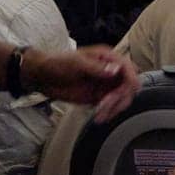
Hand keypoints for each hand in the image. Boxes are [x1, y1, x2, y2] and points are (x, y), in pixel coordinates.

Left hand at [23, 45, 140, 121]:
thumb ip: (97, 68)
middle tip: (104, 105)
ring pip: (122, 98)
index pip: (128, 68)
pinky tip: (99, 117)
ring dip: (114, 108)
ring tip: (100, 115)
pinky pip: (112, 106)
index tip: (125, 91)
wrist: (44, 77)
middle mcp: (110, 71)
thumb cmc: (58, 63)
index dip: (130, 79)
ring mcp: (105, 85)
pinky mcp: (99, 97)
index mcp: (107, 58)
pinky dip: (109, 113)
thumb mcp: (77, 63)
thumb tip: (115, 70)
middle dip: (120, 97)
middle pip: (129, 85)